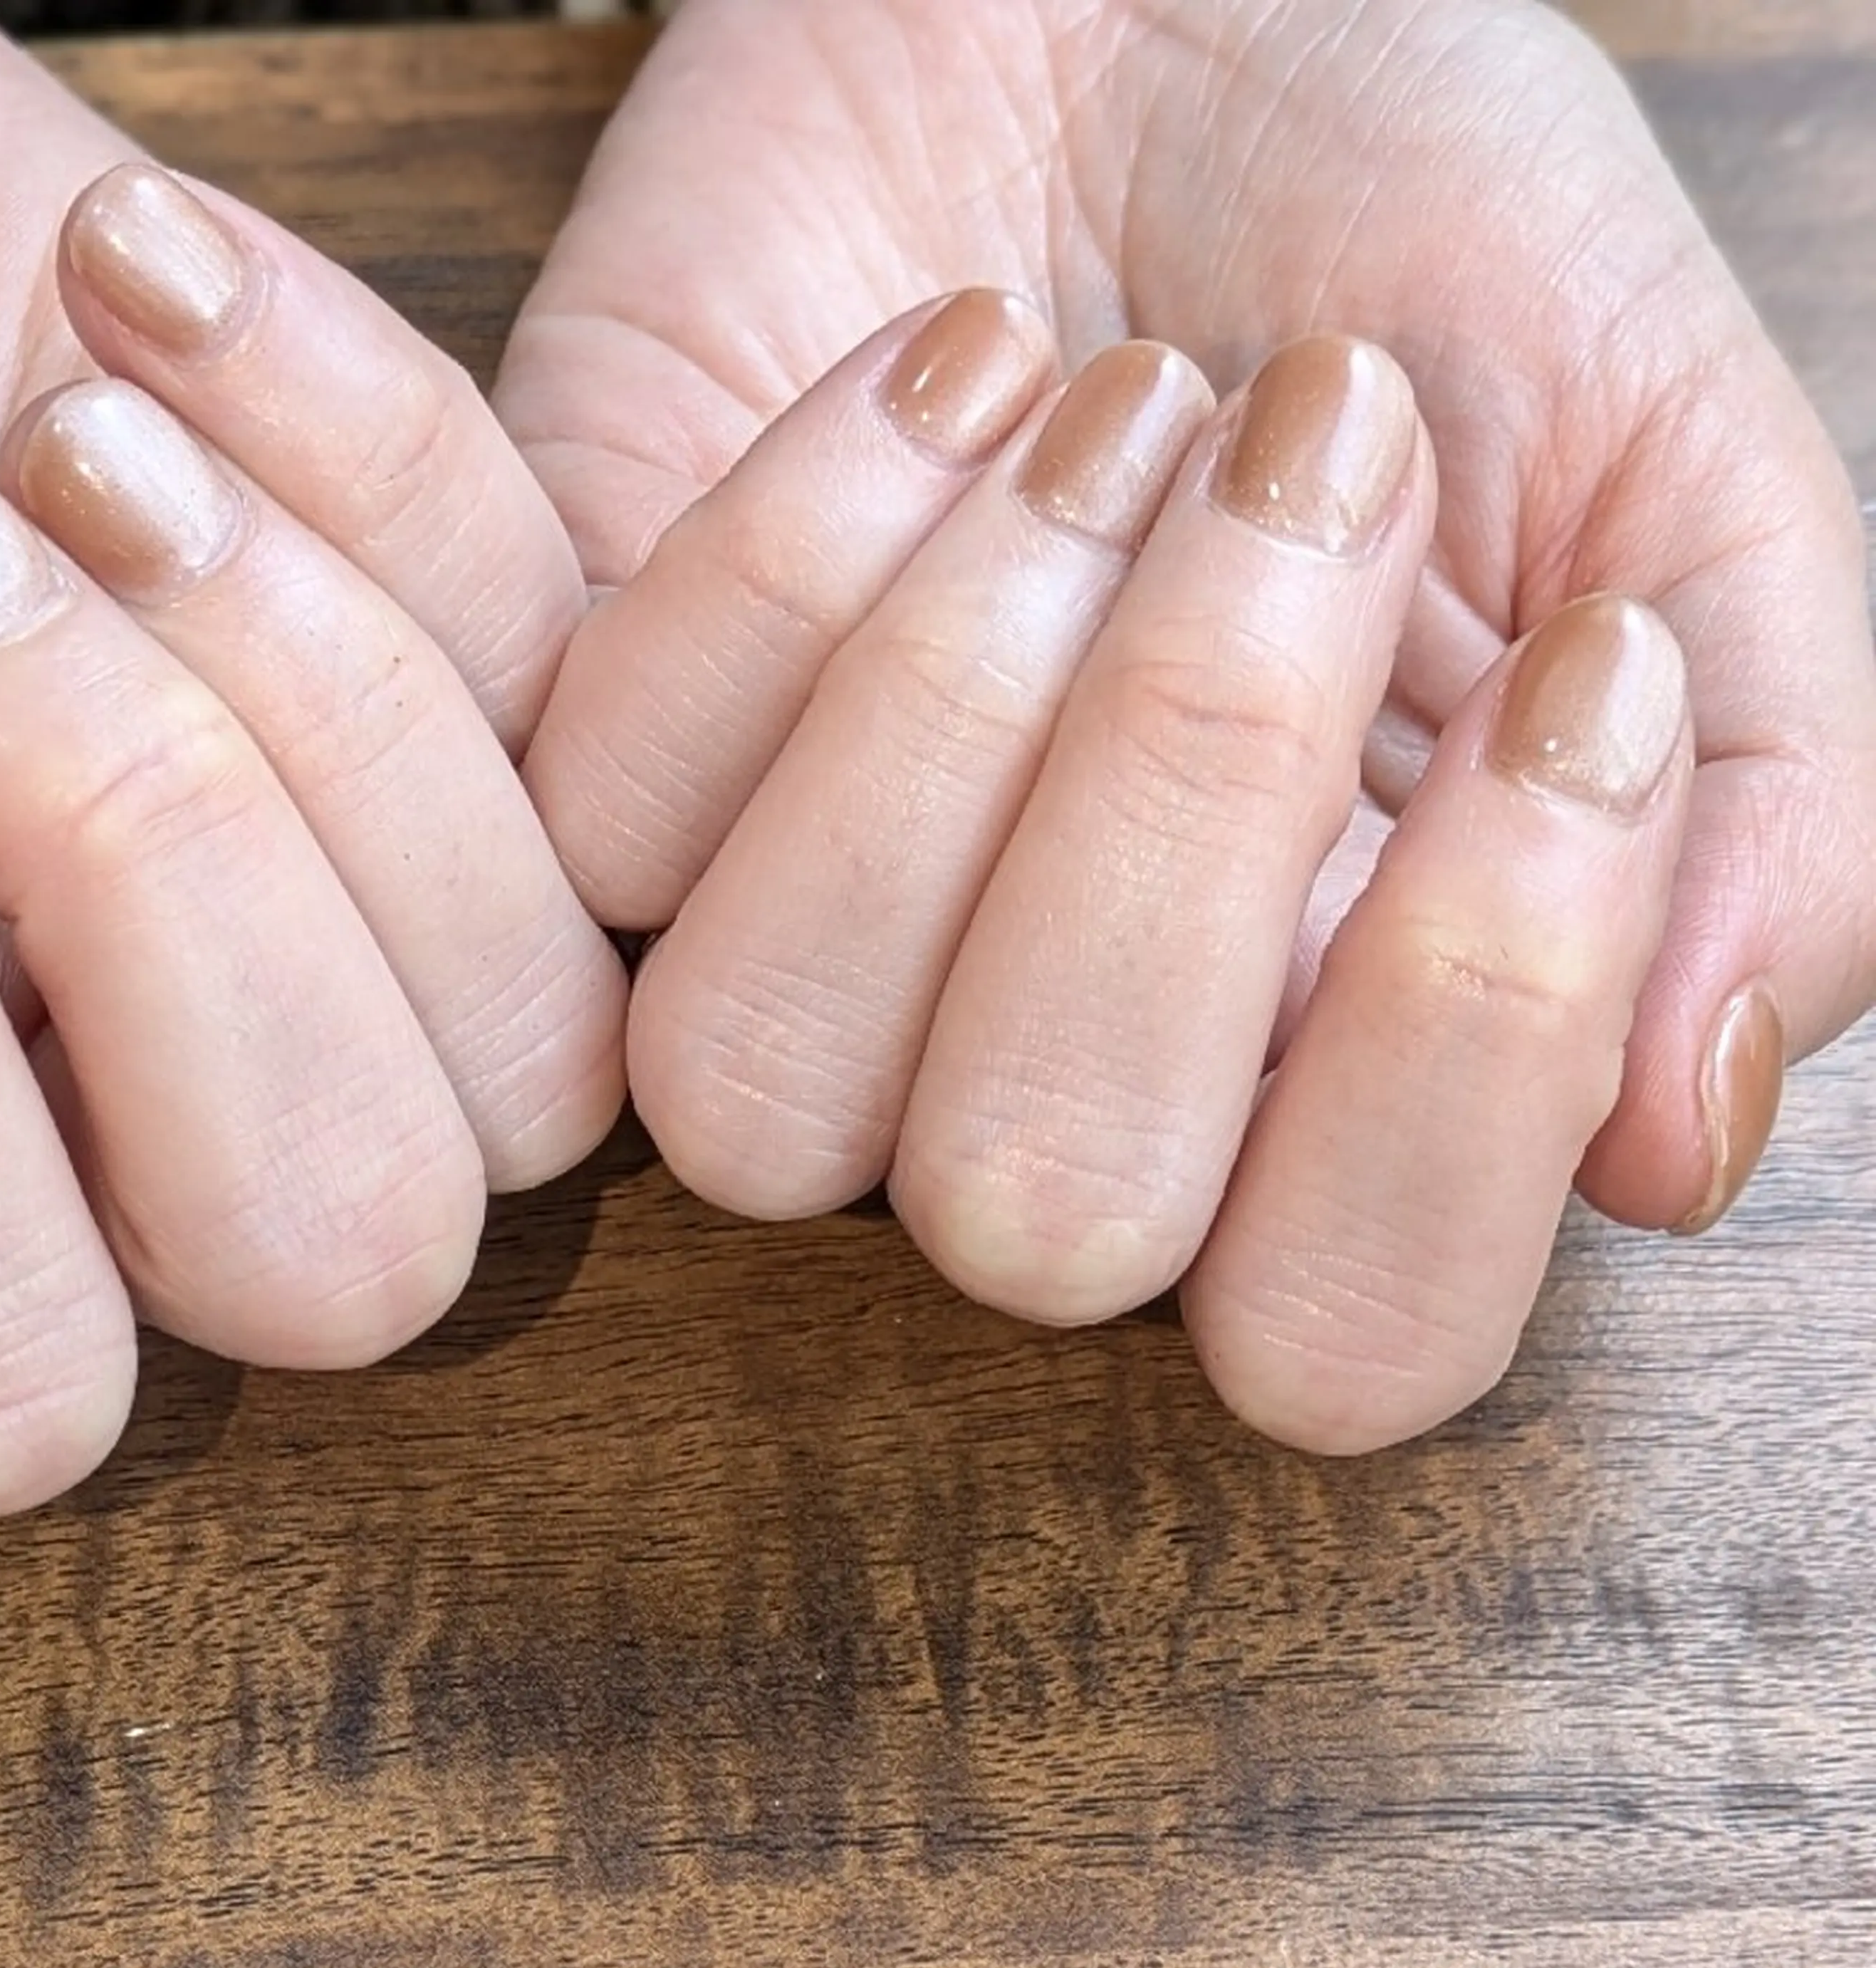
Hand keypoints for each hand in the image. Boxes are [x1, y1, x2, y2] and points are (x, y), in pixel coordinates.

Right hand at [0, 4, 613, 1505]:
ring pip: (524, 1028)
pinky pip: (594, 685)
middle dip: (148, 882)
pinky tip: (120, 273)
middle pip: (333, 1251)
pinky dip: (388, 458)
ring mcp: (312, 925)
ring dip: (312, 701)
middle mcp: (93, 1131)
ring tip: (38, 434)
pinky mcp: (439, 680)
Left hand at [497, 0, 1875, 1444]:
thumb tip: (1684, 1146)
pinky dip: (795, 554)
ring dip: (963, 707)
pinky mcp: (582, 793)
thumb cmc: (1421, 259)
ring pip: (760, 1083)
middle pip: (1038, 1215)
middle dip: (1189, 809)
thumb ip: (1760, 823)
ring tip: (1115, 407)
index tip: (1575, 681)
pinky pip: (606, 822)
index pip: (1345, 1335)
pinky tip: (952, 369)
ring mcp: (781, 964)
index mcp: (1310, 1091)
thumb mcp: (1677, 502)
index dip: (1457, 1063)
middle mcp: (1025, 1088)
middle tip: (1312, 452)